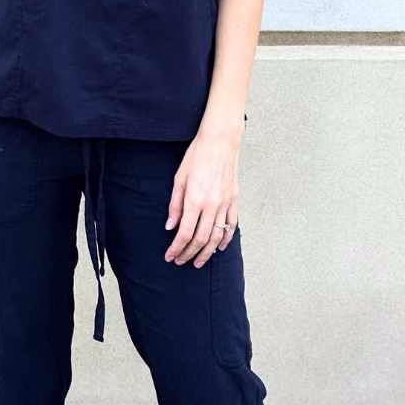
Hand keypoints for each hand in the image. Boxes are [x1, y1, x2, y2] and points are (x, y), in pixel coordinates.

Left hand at [164, 125, 240, 265]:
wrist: (220, 142)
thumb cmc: (196, 157)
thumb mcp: (179, 179)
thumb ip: (175, 205)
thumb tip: (170, 226)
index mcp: (194, 200)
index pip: (184, 233)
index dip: (176, 249)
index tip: (170, 256)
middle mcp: (211, 205)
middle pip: (200, 239)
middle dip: (189, 254)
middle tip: (181, 262)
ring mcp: (225, 204)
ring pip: (217, 237)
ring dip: (206, 252)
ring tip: (198, 261)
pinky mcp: (234, 200)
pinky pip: (231, 226)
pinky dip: (226, 240)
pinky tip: (219, 248)